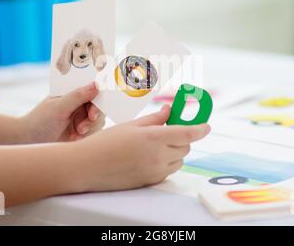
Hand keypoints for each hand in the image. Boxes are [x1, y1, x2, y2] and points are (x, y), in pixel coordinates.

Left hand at [20, 82, 104, 142]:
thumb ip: (78, 96)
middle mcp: (78, 104)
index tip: (97, 104)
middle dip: (95, 113)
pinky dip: (88, 135)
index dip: (98, 96)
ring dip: (91, 126)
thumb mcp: (58, 107)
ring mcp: (80, 118)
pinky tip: (76, 138)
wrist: (29, 142)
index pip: (91, 90)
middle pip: (98, 106)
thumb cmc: (39, 121)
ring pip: (98, 120)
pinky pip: (94, 132)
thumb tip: (96, 84)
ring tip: (78, 132)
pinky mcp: (81, 132)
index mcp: (71, 93)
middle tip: (90, 119)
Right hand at [68, 105, 210, 191]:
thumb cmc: (105, 142)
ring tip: (154, 144)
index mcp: (153, 138)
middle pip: (185, 147)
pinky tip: (148, 156)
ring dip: (174, 151)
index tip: (206, 126)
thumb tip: (170, 111)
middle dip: (182, 137)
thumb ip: (154, 119)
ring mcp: (155, 171)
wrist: (87, 167)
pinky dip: (166, 162)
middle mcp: (158, 156)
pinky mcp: (150, 181)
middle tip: (168, 129)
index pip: (187, 134)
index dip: (200, 129)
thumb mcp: (131, 125)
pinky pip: (168, 170)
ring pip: (178, 160)